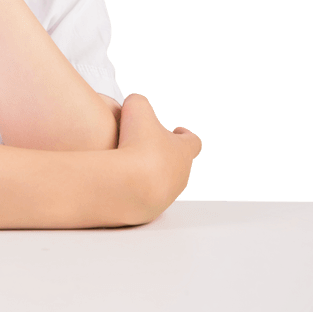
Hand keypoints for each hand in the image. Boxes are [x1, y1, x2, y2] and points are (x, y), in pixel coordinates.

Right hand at [116, 93, 202, 223]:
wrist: (127, 184)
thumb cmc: (137, 145)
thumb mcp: (136, 108)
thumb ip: (139, 101)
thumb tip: (134, 105)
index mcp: (184, 151)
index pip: (193, 142)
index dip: (185, 135)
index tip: (177, 130)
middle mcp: (180, 175)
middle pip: (180, 164)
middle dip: (166, 155)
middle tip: (150, 148)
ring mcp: (166, 195)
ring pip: (164, 183)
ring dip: (150, 174)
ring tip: (130, 166)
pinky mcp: (148, 210)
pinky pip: (144, 197)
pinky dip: (135, 188)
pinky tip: (119, 181)